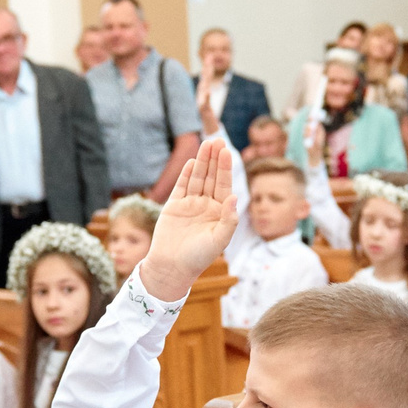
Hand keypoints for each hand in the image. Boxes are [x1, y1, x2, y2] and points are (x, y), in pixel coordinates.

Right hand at [136, 138, 238, 301]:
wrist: (172, 267)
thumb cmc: (198, 258)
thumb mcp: (219, 240)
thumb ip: (228, 220)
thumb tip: (235, 197)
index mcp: (219, 213)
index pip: (224, 186)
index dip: (225, 169)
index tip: (227, 152)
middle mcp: (206, 206)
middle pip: (211, 178)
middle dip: (215, 160)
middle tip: (218, 140)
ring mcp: (190, 205)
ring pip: (197, 179)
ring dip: (202, 162)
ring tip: (206, 143)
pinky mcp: (174, 207)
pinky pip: (181, 187)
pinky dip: (186, 175)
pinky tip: (191, 162)